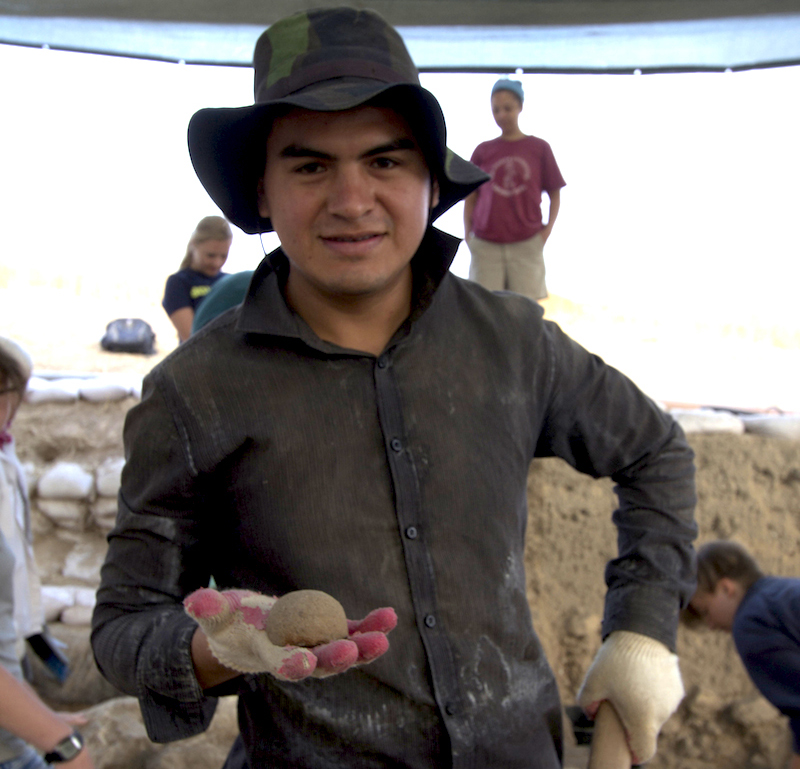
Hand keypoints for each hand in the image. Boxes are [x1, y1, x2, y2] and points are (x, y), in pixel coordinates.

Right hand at [184, 588, 395, 680]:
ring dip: (363, 646)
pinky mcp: (328, 634)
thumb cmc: (229, 625)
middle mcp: (296, 656)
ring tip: (383, 637)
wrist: (248, 636)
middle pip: (318, 664)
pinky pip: (352, 633)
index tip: (303, 661)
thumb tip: (194, 600)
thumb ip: (207, 609)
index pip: (280, 663)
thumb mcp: (216, 617)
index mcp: (267, 654)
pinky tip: (389, 618)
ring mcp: (315, 646)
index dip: (291, 663)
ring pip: (342, 651)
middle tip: (351, 651)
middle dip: (335, 659)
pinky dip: (369, 627)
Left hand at [577, 630, 683, 763]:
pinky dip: (653, 694)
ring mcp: (672, 701)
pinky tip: (642, 676)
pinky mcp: (677, 688)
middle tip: (619, 700)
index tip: (625, 744)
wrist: (640, 632)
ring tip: (629, 683)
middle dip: (634, 721)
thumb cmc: (615, 660)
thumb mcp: (592, 681)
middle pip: (647, 730)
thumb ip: (587, 703)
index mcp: (643, 719)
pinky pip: (663, 699)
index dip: (634, 752)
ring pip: (656, 713)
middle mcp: (661, 714)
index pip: (644, 752)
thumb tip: (591, 714)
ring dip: (644, 705)